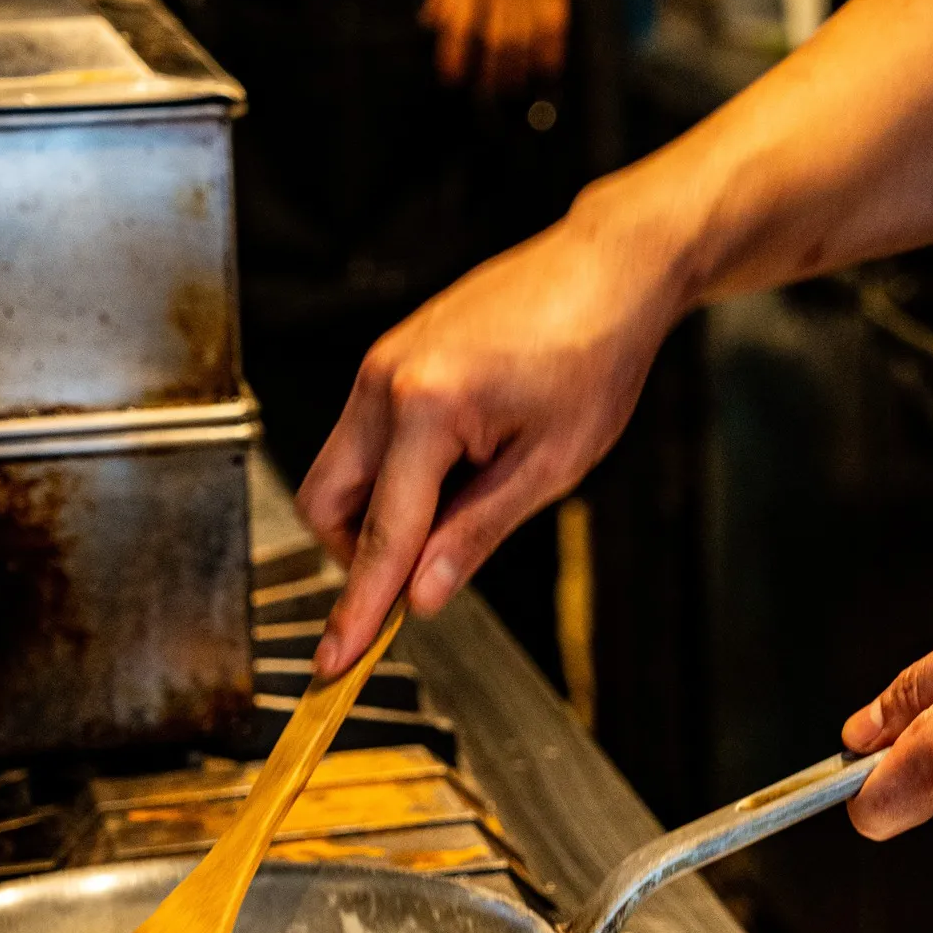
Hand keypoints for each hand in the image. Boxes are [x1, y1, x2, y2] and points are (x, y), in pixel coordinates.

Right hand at [296, 182, 691, 673]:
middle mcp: (384, 381)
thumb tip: (423, 598)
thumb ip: (477, 533)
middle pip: (325, 505)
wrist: (608, 267)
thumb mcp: (553, 465)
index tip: (332, 664)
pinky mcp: (388, 357)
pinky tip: (460, 467)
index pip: (380, 537)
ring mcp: (379, 363)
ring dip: (378, 513)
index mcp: (427, 409)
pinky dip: (393, 474)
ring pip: (337, 471)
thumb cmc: (596, 354)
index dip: (357, 610)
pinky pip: (363, 438)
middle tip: (420, 578)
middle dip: (357, 556)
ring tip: (466, 502)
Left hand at [423, 0, 589, 95]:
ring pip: (524, 34)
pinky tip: (547, 68)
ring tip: (514, 88)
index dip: (455, 53)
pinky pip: (553, 21)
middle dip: (490, 69)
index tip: (453, 77)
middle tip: (486, 94)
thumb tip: (431, 20)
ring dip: (519, 67)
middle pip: (494, 35)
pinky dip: (551, 48)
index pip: (459, 21)